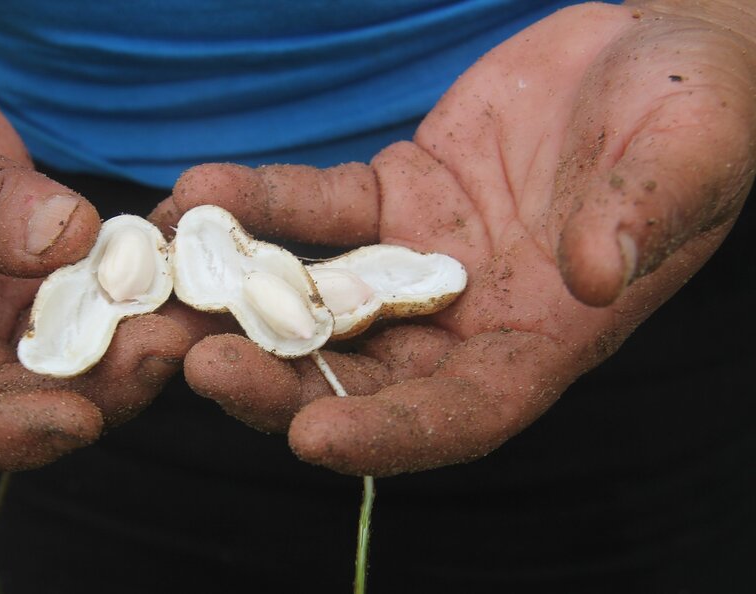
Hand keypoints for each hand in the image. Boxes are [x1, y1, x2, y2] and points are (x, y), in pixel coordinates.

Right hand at [0, 5, 188, 469]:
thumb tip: (64, 240)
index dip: (0, 433)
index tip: (80, 419)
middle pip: (11, 398)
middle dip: (94, 387)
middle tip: (168, 348)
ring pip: (61, 356)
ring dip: (127, 345)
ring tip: (190, 312)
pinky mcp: (23, 273)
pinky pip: (84, 298)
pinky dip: (129, 291)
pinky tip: (175, 267)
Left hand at [151, 2, 755, 475]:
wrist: (650, 47)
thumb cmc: (696, 110)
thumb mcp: (688, 158)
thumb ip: (643, 219)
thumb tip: (595, 274)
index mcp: (545, 339)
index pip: (463, 412)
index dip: (392, 434)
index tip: (313, 439)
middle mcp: (469, 317)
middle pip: (364, 375)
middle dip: (281, 380)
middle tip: (199, 366)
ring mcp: (421, 258)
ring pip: (321, 299)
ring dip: (243, 296)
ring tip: (169, 285)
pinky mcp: (394, 195)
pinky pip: (318, 206)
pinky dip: (263, 203)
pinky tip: (202, 191)